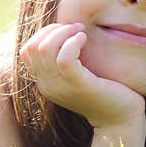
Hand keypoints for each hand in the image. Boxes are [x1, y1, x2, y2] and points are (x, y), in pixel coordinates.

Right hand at [20, 23, 144, 128]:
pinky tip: (84, 39)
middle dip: (53, 30)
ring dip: (63, 33)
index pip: (26, 50)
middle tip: (75, 28)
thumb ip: (64, 59)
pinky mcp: (78, 85)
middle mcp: (47, 86)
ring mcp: (60, 87)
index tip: (66, 30)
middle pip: (33, 47)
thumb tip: (62, 30)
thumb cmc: (102, 91)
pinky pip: (64, 58)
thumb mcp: (76, 75)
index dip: (43, 33)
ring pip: (45, 49)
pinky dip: (73, 42)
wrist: (119, 118)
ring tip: (80, 32)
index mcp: (43, 82)